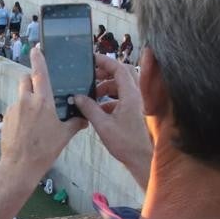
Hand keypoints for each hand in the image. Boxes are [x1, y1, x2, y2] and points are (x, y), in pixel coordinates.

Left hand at [0, 46, 86, 175]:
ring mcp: (14, 108)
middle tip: (42, 91)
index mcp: (43, 101)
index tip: (36, 48)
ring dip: (28, 99)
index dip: (38, 58)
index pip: (40, 73)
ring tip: (37, 118)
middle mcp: (26, 101)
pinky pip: (15, 109)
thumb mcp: (65, 135)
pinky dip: (22, 113)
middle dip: (33, 81)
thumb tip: (85, 117)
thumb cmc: (45, 150)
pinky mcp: (6, 117)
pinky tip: (28, 128)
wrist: (20, 165)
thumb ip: (75, 122)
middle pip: (26, 80)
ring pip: (21, 95)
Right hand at [74, 54, 153, 189]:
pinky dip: (110, 98)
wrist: (142, 159)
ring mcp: (137, 103)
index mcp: (130, 95)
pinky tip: (99, 109)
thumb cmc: (126, 144)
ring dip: (107, 86)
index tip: (91, 59)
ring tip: (92, 94)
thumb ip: (89, 108)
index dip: (105, 61)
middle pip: (123, 73)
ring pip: (122, 85)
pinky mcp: (136, 111)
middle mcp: (136, 95)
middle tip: (90, 75)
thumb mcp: (103, 125)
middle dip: (106, 72)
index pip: (119, 68)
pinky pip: (123, 97)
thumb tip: (77, 97)